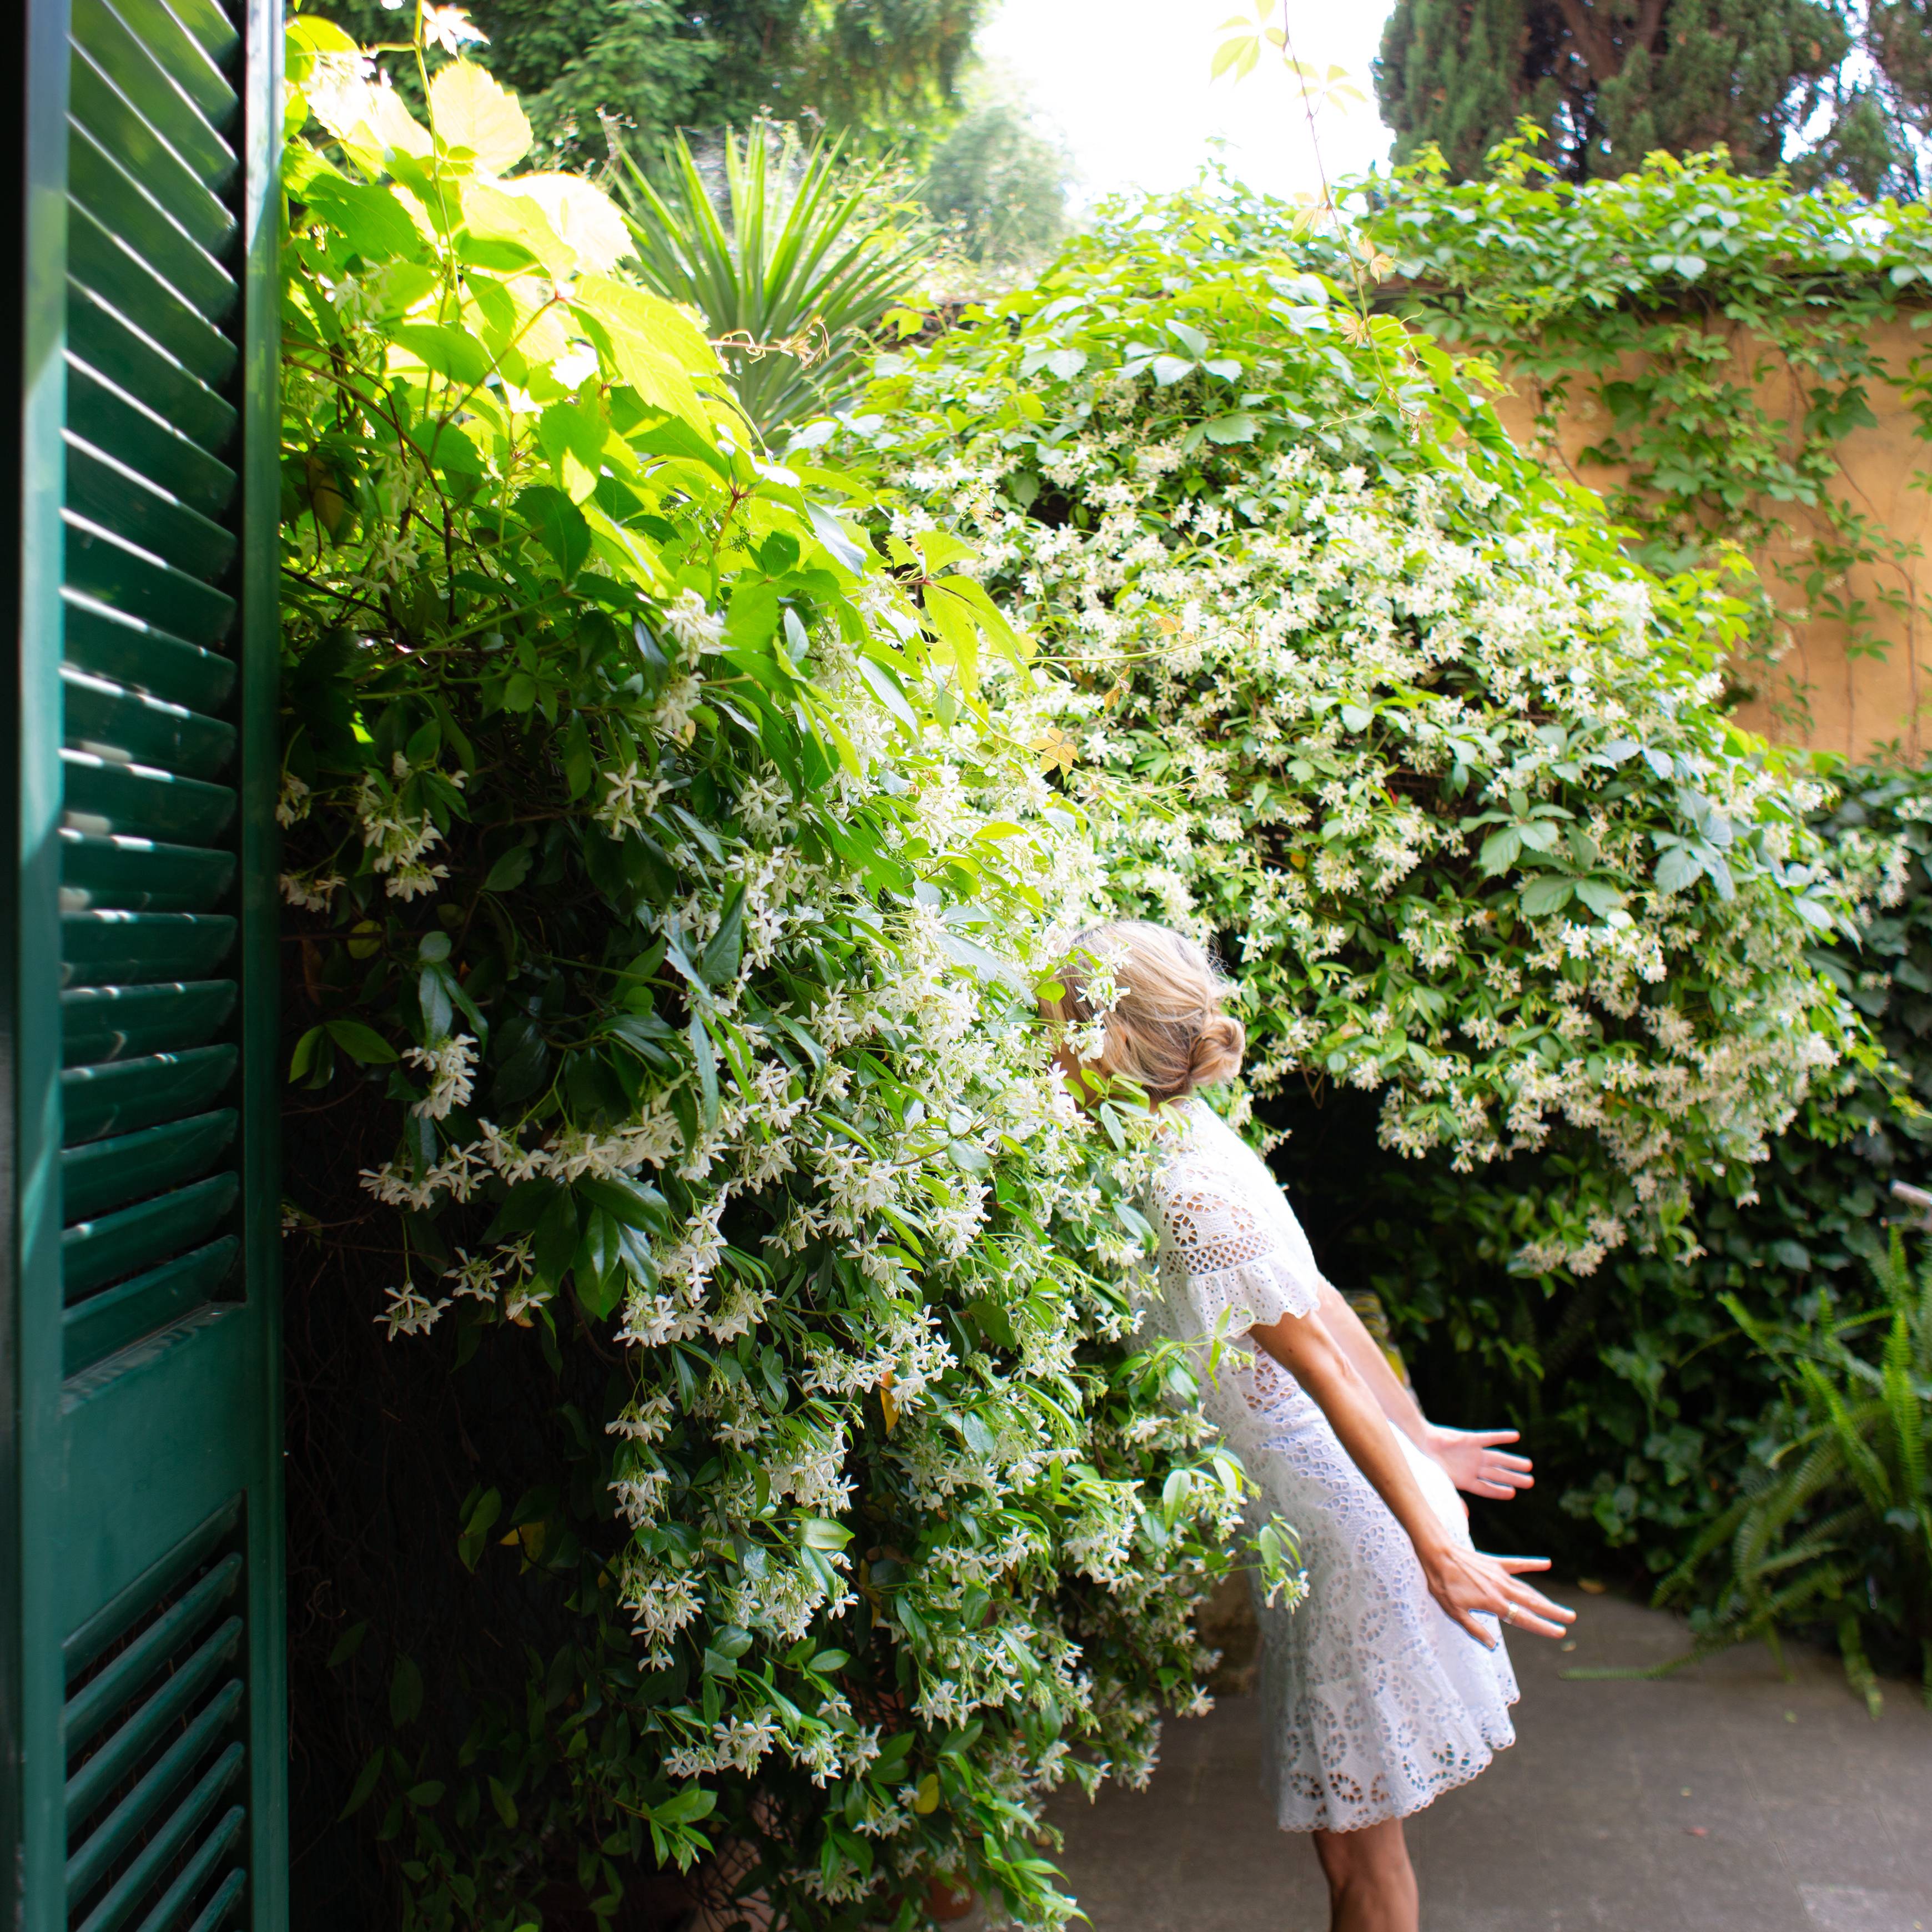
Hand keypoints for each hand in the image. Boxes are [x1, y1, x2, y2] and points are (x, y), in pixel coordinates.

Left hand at [1417, 1542, 1574, 1647]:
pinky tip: (1546, 1563)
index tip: (1560, 1633)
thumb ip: (1475, 1629)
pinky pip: (1516, 1563)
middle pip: (1532, 1603)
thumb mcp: (1454, 1612)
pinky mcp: (1494, 1562)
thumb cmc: (1442, 1584)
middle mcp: (1501, 1589)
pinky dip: (1531, 1564)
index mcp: (1493, 1603)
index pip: (1523, 1618)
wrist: (1436, 1553)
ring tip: (1560, 1607)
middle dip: (1552, 1612)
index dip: (1543, 1627)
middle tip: (1571, 1618)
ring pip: (1527, 1588)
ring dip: (1544, 1598)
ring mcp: (1499, 1574)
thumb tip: (1492, 1646)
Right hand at [1423, 1424, 1532, 1500]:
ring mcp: (1473, 1453)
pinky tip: (1516, 1437)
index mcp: (1465, 1480)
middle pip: (1497, 1474)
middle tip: (1530, 1483)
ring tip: (1529, 1466)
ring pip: (1498, 1458)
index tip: (1512, 1493)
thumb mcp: (1442, 1486)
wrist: (1419, 1442)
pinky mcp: (1471, 1439)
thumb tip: (1466, 1517)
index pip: (1486, 1488)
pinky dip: (1502, 1437)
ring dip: (1513, 1462)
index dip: (1499, 1491)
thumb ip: (1456, 1499)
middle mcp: (1472, 1467)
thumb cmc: (1427, 1465)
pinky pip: (1490, 1438)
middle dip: (1514, 1478)